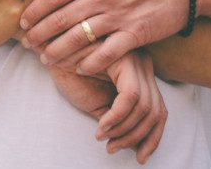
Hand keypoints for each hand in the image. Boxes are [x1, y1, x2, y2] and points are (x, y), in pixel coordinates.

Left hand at [20, 0, 188, 74]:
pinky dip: (90, 63)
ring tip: (45, 59)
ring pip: (80, 38)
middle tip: (25, 44)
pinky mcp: (137, 33)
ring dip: (58, 51)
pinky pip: (107, 53)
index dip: (36, 9)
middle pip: (62, 18)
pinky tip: (79, 68)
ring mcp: (121, 14)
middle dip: (39, 34)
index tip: (23, 20)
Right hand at [45, 55, 164, 164]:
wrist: (50, 53)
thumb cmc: (72, 76)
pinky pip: (130, 96)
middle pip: (156, 111)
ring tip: (104, 138)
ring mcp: (136, 60)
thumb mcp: (100, 105)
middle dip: (137, 137)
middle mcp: (144, 65)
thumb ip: (121, 121)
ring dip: (124, 130)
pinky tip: (101, 125)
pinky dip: (117, 117)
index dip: (153, 138)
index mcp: (142, 74)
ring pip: (145, 106)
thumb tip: (139, 147)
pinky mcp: (124, 58)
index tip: (140, 157)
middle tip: (113, 148)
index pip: (160, 111)